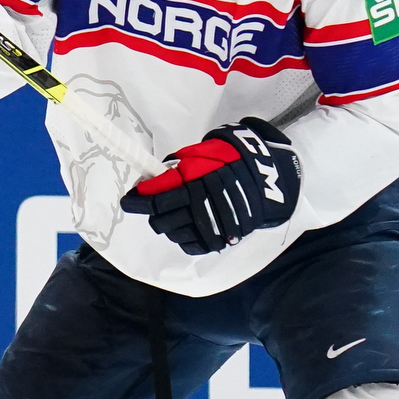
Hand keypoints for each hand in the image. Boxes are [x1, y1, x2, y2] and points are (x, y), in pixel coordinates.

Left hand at [121, 117, 300, 254]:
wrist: (270, 178)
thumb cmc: (233, 159)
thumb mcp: (203, 153)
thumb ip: (177, 167)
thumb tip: (152, 181)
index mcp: (195, 185)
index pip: (156, 199)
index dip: (138, 201)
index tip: (128, 200)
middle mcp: (201, 209)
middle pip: (161, 220)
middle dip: (153, 212)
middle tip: (153, 203)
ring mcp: (211, 227)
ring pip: (174, 234)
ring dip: (168, 224)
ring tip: (173, 213)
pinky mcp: (221, 239)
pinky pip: (192, 245)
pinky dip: (184, 237)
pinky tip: (187, 225)